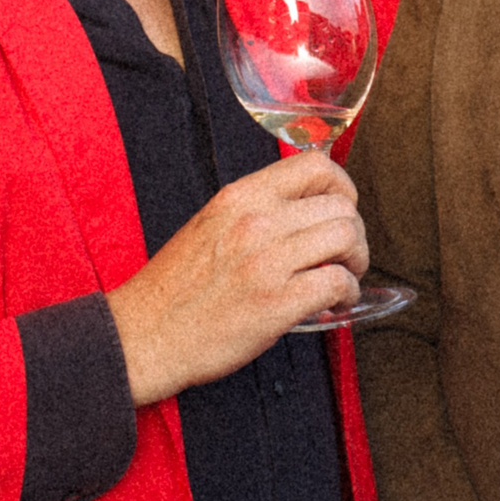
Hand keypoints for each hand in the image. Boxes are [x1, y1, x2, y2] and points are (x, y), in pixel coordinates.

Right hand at [105, 149, 368, 404]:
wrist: (143, 335)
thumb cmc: (176, 288)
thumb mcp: (211, 225)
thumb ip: (257, 211)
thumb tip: (307, 209)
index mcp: (240, 197)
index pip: (315, 165)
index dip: (342, 185)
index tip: (342, 207)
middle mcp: (255, 221)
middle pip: (340, 205)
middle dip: (354, 231)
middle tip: (347, 253)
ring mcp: (266, 262)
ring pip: (346, 238)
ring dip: (356, 260)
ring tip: (344, 277)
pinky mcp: (275, 304)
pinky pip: (337, 283)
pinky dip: (347, 293)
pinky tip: (335, 303)